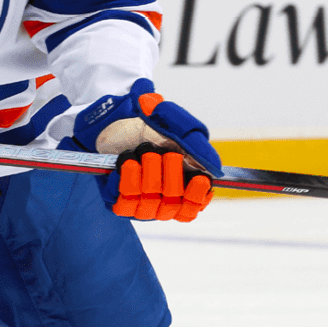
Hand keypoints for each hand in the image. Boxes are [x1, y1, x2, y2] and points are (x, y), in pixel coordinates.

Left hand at [71, 82, 220, 221]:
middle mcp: (163, 199)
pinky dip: (127, 180)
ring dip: (146, 173)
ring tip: (140, 154)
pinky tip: (126, 163)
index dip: (196, 196)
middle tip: (160, 153)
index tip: (198, 178)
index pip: (193, 207)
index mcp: (183, 185)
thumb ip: (197, 144)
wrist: (114, 119)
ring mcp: (141, 203)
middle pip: (172, 204)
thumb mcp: (178, 126)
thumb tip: (213, 168)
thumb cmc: (149, 125)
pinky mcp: (119, 202)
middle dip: (168, 174)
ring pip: (149, 203)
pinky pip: (125, 204)